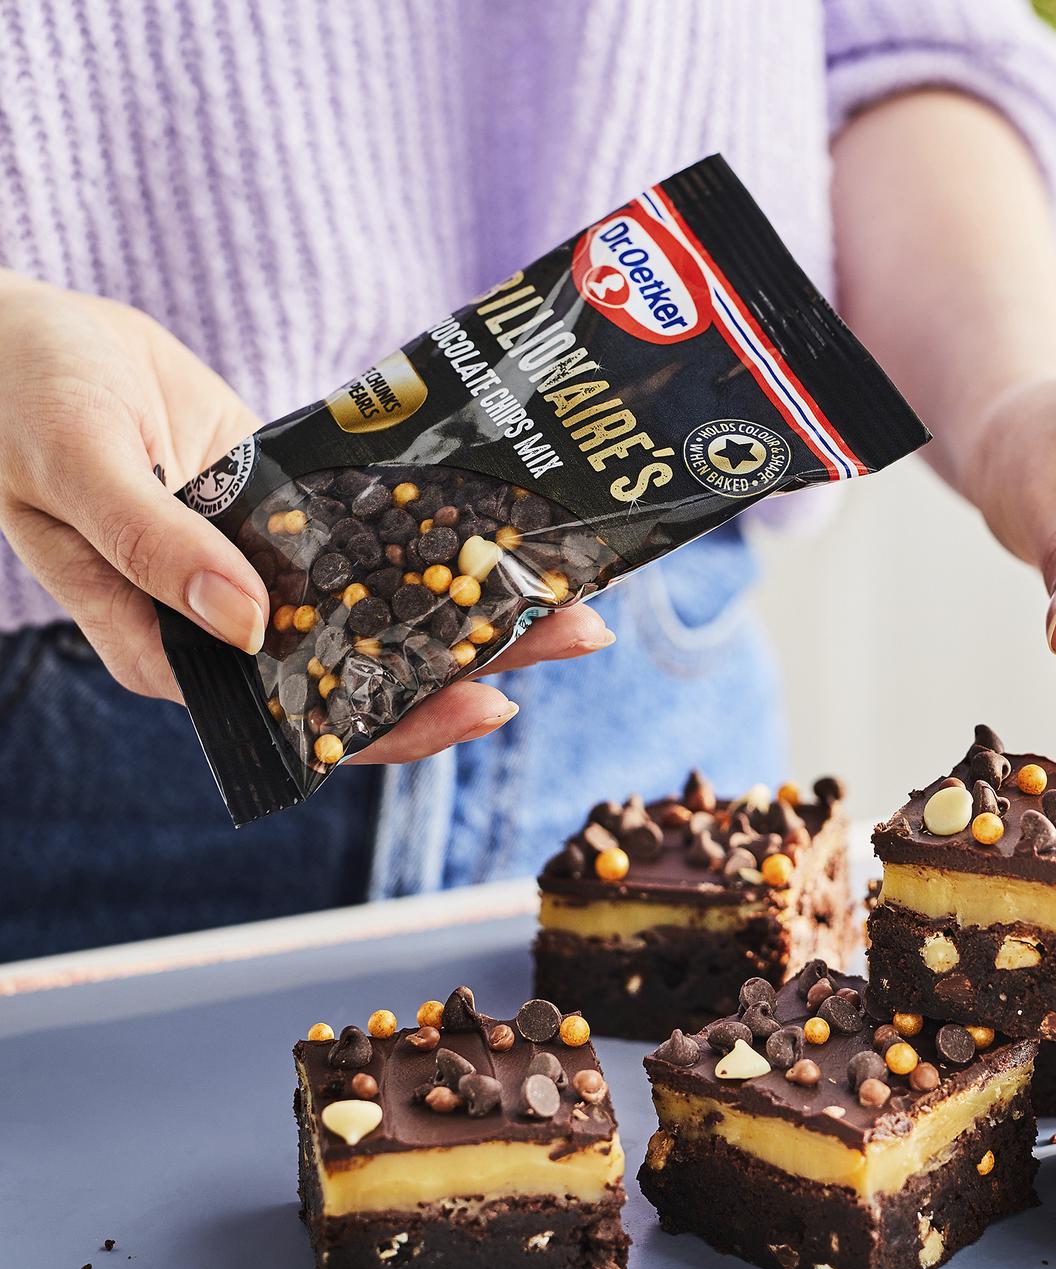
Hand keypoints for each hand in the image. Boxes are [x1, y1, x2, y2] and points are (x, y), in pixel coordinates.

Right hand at [0, 272, 610, 756]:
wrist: (19, 333)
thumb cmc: (19, 400)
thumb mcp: (78, 466)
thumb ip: (154, 546)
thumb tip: (244, 623)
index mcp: (170, 643)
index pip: (302, 713)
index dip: (395, 721)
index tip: (481, 702)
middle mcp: (229, 621)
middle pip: (366, 665)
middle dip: (471, 660)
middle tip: (573, 635)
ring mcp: (264, 568)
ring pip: (380, 603)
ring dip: (470, 600)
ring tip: (570, 592)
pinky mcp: (286, 514)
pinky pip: (368, 535)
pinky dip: (428, 535)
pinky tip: (501, 530)